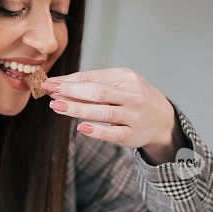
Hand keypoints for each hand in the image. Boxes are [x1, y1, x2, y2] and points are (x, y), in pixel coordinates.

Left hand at [40, 67, 187, 164]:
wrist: (163, 119)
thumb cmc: (133, 98)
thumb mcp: (120, 85)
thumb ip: (94, 84)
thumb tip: (61, 86)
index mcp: (126, 77)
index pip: (92, 77)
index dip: (69, 80)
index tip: (50, 82)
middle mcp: (132, 94)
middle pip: (97, 91)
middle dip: (71, 91)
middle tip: (49, 91)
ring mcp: (134, 115)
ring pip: (103, 111)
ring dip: (77, 109)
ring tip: (56, 106)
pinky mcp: (132, 134)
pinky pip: (112, 132)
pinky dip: (96, 130)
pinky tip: (80, 128)